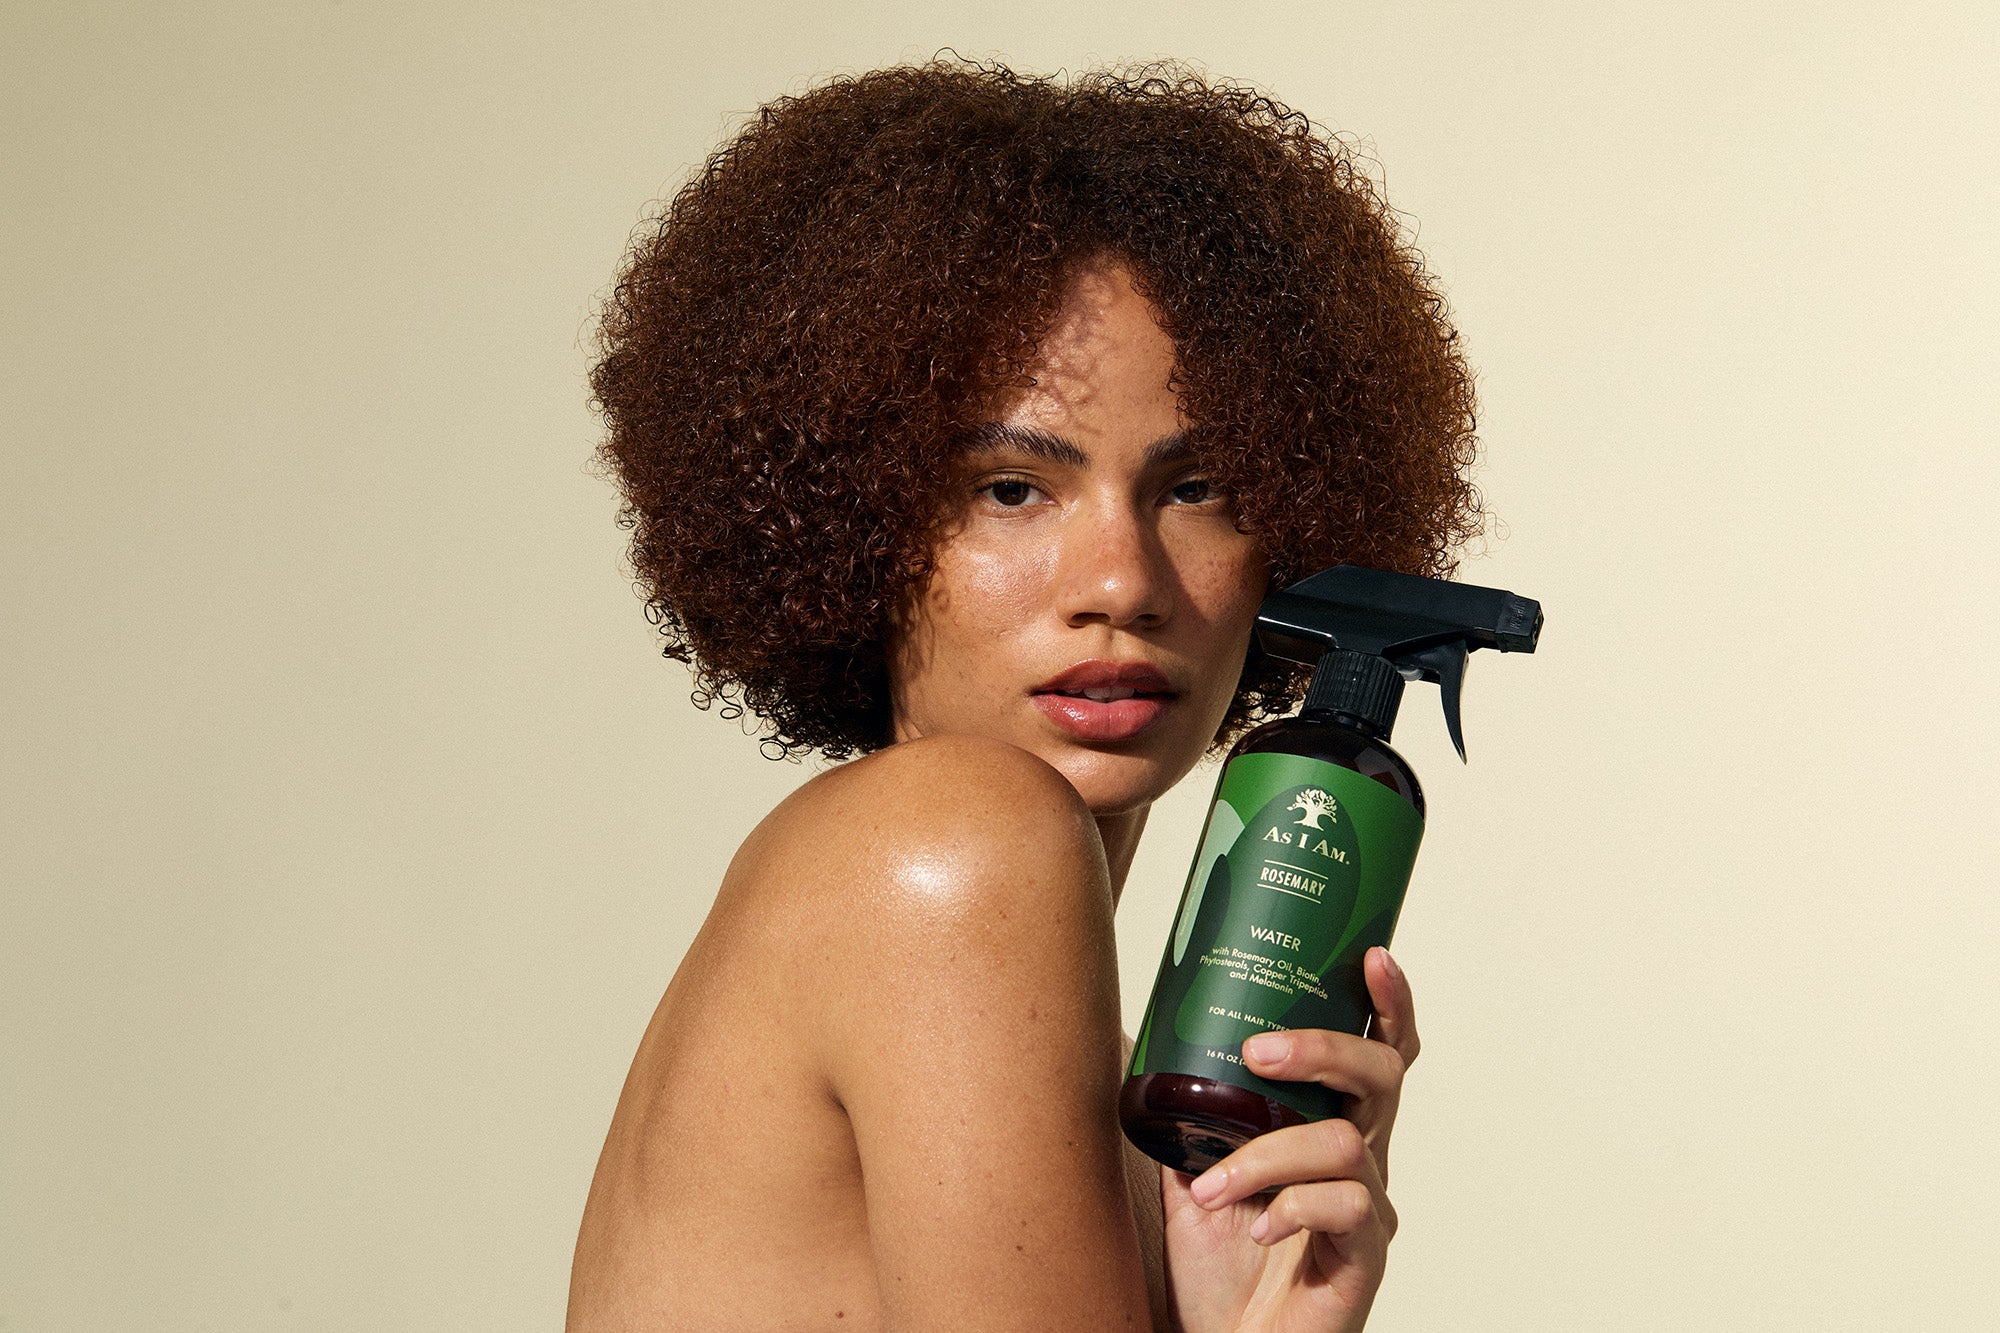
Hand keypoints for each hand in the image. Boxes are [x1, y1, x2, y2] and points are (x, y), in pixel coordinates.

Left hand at [1159, 947, 1418, 1332]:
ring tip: (1211, 1187)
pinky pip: (1346, 1206)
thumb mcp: (1191, 1174)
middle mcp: (1361, 1161)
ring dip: (1268, 1155)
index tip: (1371, 955)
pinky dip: (1290, 1205)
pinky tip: (1253, 1226)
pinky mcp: (1363, 1258)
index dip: (1386, 1003)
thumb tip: (1151, 1051)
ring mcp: (1367, 1210)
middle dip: (1324, 1048)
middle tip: (1259, 1051)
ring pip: (1347, 1144)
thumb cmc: (1218, 1269)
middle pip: (1383, 1076)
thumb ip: (1190, 1119)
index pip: (1379, 1053)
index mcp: (1330, 1129)